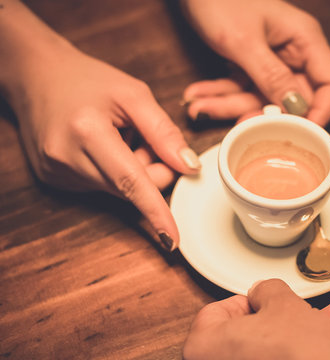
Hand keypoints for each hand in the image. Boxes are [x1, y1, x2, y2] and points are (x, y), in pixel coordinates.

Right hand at [1, 1, 200, 249]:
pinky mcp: (53, 179)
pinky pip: (99, 186)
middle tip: (148, 140)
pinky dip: (113, 172)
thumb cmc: (88, 80)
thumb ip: (163, 132)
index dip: (155, 211)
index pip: (130, 182)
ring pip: (116, 190)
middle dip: (152, 171)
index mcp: (87, 131)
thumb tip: (189, 168)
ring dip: (132, 171)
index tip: (172, 240)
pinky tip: (103, 146)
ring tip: (120, 136)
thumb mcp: (134, 95)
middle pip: (128, 189)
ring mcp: (56, 172)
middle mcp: (66, 158)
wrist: (37, 75)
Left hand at [180, 0, 329, 125]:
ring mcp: (270, 61)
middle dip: (260, 113)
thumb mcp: (244, 41)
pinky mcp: (249, 65)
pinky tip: (197, 97)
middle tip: (237, 124)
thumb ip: (272, 76)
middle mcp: (292, 53)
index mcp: (304, 40)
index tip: (303, 135)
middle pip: (290, 99)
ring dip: (228, 105)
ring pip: (259, 98)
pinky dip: (219, 94)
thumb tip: (297, 109)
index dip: (321, 112)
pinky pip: (240, 88)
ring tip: (197, 106)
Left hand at [183, 279, 329, 359]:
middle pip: (250, 334)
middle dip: (287, 319)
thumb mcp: (284, 305)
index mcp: (203, 347)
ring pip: (271, 352)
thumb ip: (268, 291)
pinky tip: (328, 347)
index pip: (216, 312)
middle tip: (305, 310)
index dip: (249, 300)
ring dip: (303, 336)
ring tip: (328, 326)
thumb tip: (264, 291)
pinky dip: (303, 356)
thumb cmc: (297, 358)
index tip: (267, 298)